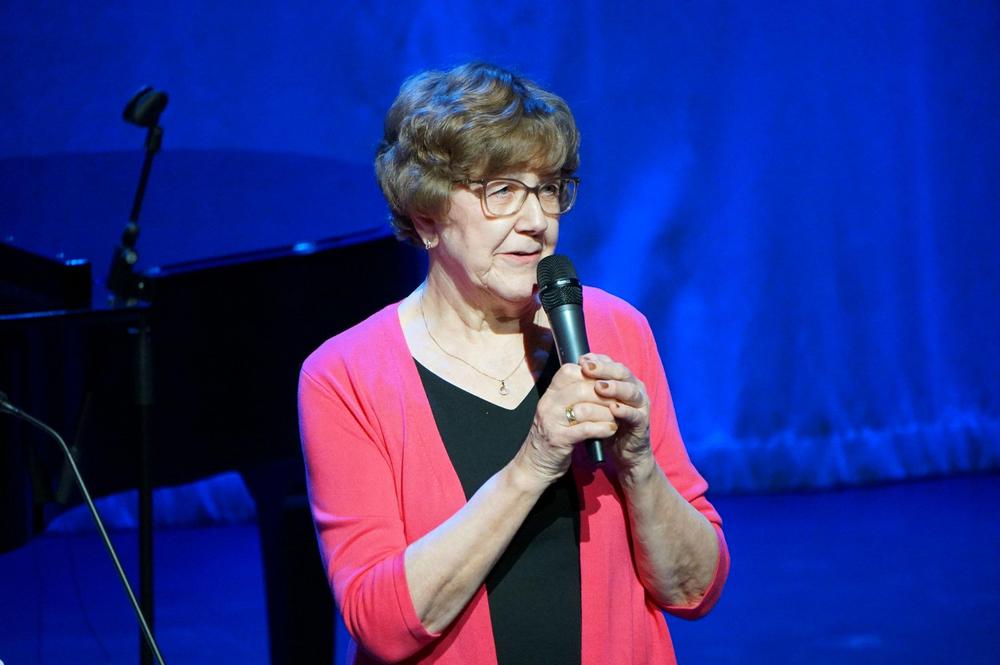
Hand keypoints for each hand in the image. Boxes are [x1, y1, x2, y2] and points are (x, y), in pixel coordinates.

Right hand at [515, 362, 618, 488]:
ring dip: (606, 412)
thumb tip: (596, 379)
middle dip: (605, 394)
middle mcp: (548, 404)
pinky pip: (586, 429)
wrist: (534, 465)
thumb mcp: (557, 411)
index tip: (606, 382)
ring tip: (616, 416)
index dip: (591, 373)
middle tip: (619, 399)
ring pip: (586, 408)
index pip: (569, 371)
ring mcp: (552, 422)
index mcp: (549, 395)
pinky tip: (611, 430)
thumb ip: (571, 396)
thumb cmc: (552, 436)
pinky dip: (603, 428)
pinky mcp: (559, 440)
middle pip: (581, 388)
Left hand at [579, 353, 653, 481]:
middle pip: (623, 373)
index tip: (581, 360)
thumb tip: (581, 361)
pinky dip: (625, 411)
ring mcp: (641, 405)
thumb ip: (592, 382)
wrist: (624, 450)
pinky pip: (635, 415)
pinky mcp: (643, 423)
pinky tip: (614, 408)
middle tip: (588, 368)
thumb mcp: (598, 400)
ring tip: (599, 387)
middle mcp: (635, 389)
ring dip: (615, 388)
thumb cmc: (608, 420)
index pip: (613, 364)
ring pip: (631, 391)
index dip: (598, 361)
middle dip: (604, 369)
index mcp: (625, 380)